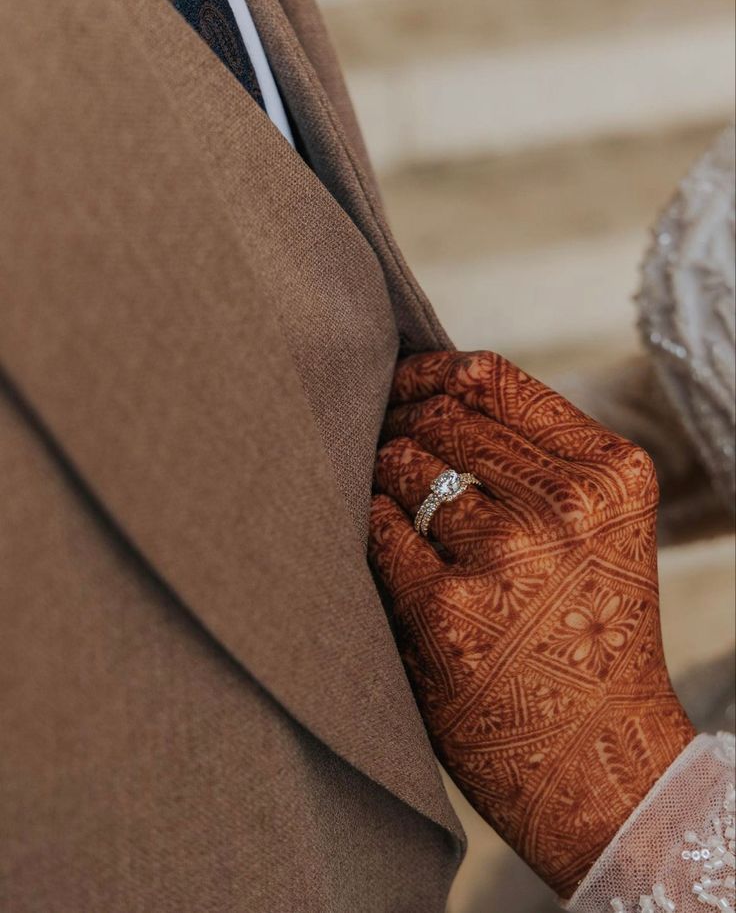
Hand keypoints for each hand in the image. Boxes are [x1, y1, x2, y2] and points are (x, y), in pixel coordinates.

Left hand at [368, 351, 694, 896]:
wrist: (598, 756)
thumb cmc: (584, 632)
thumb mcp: (595, 526)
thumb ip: (531, 456)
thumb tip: (425, 390)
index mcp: (608, 473)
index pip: (488, 377)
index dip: (426, 371)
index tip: (396, 384)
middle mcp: (563, 506)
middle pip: (435, 417)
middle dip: (395, 427)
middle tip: (378, 450)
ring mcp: (502, 555)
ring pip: (398, 465)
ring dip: (380, 482)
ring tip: (393, 513)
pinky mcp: (443, 608)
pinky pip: (374, 528)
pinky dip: (370, 532)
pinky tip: (388, 557)